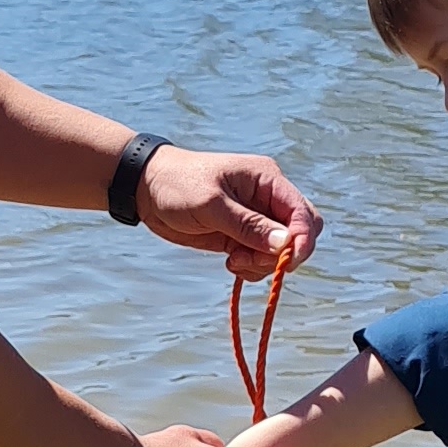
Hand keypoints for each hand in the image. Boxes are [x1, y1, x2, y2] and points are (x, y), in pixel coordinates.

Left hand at [134, 147, 322, 275]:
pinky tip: (229, 261)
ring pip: (280, 251)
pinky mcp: (242, 235)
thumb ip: (249, 225)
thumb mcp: (211, 205)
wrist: (145, 189)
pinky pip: (261, 258)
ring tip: (232, 261)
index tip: (286, 263)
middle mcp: (267, 199)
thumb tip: (286, 244)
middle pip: (299, 233)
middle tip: (250, 261)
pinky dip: (251, 267)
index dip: (302, 239)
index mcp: (267, 180)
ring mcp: (256, 218)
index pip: (302, 212)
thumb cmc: (177, 185)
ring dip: (262, 264)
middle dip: (282, 254)